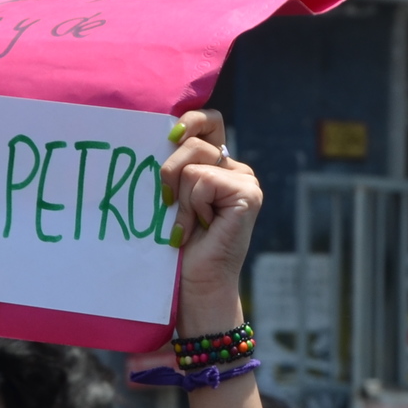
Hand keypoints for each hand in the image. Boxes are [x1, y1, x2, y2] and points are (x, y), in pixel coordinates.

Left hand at [158, 110, 260, 337]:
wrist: (196, 286)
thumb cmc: (178, 247)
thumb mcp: (170, 198)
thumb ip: (172, 167)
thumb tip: (159, 136)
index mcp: (219, 166)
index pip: (208, 121)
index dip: (190, 121)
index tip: (170, 136)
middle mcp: (236, 170)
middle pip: (194, 141)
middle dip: (170, 172)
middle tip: (169, 204)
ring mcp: (246, 181)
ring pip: (194, 164)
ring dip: (182, 199)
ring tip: (189, 224)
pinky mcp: (249, 194)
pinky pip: (204, 180)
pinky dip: (193, 207)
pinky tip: (202, 228)